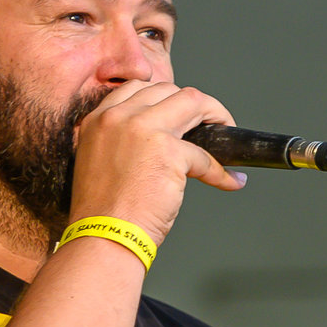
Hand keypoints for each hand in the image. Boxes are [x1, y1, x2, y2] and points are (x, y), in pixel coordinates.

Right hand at [69, 82, 244, 245]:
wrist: (103, 238)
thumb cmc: (104, 212)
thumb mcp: (101, 162)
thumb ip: (124, 141)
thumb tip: (166, 138)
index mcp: (98, 120)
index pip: (138, 88)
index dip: (165, 96)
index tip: (181, 111)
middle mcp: (119, 118)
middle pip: (169, 90)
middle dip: (195, 104)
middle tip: (210, 123)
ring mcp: (144, 130)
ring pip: (193, 102)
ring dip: (216, 116)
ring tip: (226, 132)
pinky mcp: (168, 152)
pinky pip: (206, 155)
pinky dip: (221, 171)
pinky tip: (228, 181)